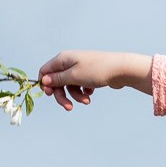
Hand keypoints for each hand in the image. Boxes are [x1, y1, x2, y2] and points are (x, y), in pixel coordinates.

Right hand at [35, 50, 151, 109]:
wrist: (121, 70)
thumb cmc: (97, 71)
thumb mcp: (73, 76)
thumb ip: (58, 79)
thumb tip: (44, 80)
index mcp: (63, 59)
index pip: (45, 71)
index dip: (45, 84)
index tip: (49, 95)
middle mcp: (69, 62)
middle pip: (57, 81)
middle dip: (62, 95)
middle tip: (68, 107)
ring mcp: (80, 68)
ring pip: (70, 86)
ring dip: (75, 95)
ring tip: (86, 101)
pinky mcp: (89, 75)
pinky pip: (80, 86)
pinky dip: (83, 92)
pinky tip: (91, 93)